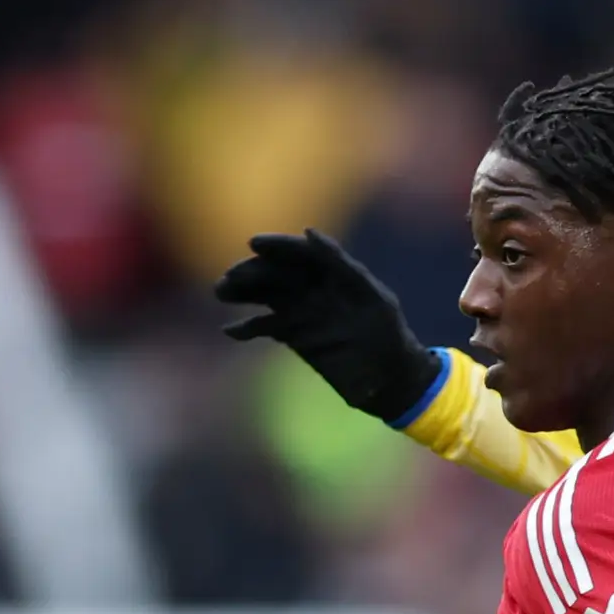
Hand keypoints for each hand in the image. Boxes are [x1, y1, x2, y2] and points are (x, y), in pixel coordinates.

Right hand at [211, 230, 440, 421]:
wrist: (392, 380)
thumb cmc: (390, 336)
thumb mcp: (374, 298)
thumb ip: (343, 266)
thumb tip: (309, 233)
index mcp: (335, 274)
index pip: (300, 252)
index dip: (277, 246)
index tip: (254, 244)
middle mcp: (315, 289)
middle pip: (276, 272)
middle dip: (250, 271)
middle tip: (229, 278)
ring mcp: (303, 312)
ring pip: (265, 295)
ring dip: (241, 292)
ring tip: (221, 293)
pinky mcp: (295, 337)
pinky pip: (265, 326)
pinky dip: (247, 327)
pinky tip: (231, 331)